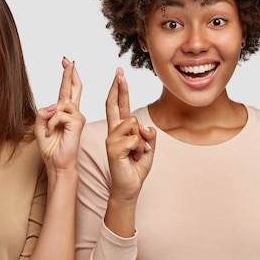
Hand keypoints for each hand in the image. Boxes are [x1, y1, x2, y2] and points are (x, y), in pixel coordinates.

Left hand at [34, 57, 84, 172]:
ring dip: (49, 117)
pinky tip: (50, 132)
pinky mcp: (78, 122)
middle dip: (70, 73)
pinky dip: (51, 123)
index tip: (66, 61)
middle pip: (74, 88)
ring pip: (61, 103)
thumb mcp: (39, 125)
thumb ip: (43, 111)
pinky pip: (59, 114)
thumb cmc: (50, 146)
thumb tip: (54, 105)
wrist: (56, 162)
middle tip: (68, 61)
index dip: (67, 75)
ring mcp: (77, 117)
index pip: (67, 90)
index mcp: (63, 112)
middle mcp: (73, 112)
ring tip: (47, 131)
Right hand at [105, 68, 155, 201]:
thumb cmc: (136, 166)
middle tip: (119, 71)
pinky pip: (134, 139)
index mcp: (120, 129)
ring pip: (133, 123)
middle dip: (118, 87)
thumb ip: (147, 134)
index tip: (119, 74)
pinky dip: (141, 148)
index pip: (119, 105)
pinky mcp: (113, 149)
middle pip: (114, 104)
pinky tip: (136, 157)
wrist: (129, 187)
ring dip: (142, 139)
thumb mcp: (148, 147)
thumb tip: (143, 126)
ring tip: (139, 152)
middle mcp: (113, 132)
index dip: (119, 90)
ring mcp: (111, 140)